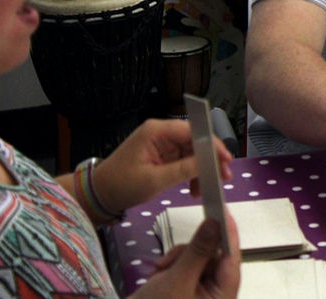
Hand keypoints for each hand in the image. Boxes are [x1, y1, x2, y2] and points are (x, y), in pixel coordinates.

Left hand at [95, 119, 233, 213]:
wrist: (98, 195)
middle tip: (223, 178)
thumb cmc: (121, 185)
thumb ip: (183, 169)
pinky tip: (194, 189)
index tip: (227, 159)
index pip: (193, 131)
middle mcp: (161, 133)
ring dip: (202, 170)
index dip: (212, 144)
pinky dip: (192, 174)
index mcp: (157, 131)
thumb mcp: (154, 180)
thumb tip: (209, 163)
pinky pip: (185, 161)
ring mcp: (162, 144)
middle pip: (196, 141)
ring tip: (206, 189)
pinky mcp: (162, 156)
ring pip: (193, 153)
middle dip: (210, 160)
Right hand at [131, 210, 240, 298]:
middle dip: (191, 253)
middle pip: (214, 257)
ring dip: (177, 260)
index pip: (232, 260)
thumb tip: (215, 223)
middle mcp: (216, 295)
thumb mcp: (177, 281)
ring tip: (159, 271)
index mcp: (223, 297)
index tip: (222, 210)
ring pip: (197, 259)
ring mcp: (200, 294)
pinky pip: (185, 267)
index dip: (228, 234)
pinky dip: (171, 267)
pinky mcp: (186, 291)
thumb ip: (198, 251)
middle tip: (166, 262)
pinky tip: (156, 276)